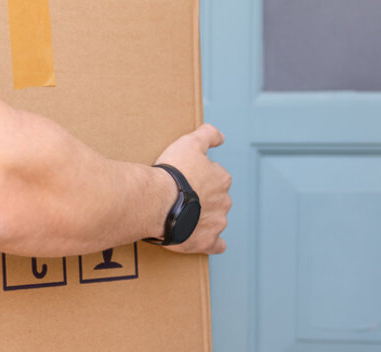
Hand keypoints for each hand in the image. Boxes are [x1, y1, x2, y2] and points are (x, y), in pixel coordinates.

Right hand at [153, 124, 231, 254]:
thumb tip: (220, 136)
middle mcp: (223, 201)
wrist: (157, 202)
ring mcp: (216, 223)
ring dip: (203, 219)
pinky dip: (211, 243)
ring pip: (215, 220)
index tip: (186, 179)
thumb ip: (207, 135)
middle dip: (203, 199)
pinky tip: (202, 240)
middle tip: (181, 197)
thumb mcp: (189, 144)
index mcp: (221, 179)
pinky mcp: (205, 242)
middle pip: (216, 199)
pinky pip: (215, 245)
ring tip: (181, 217)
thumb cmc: (172, 173)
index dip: (200, 177)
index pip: (216, 177)